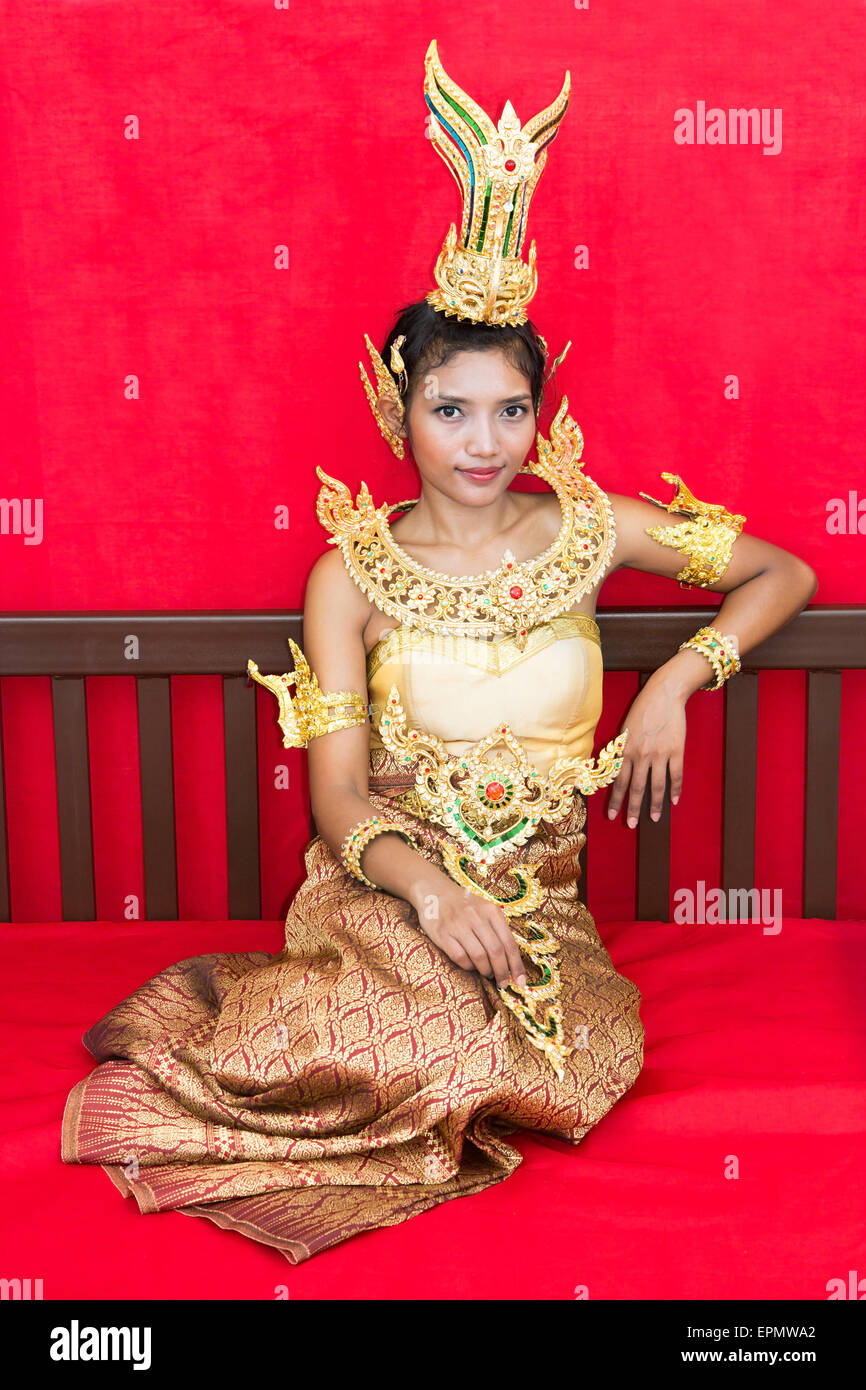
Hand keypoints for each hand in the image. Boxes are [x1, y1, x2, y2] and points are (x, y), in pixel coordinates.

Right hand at [412, 876, 526, 988]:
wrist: (434, 891)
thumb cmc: (464, 905)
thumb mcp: (485, 909)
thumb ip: (498, 929)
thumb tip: (511, 961)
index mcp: (491, 911)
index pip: (509, 943)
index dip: (516, 965)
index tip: (520, 981)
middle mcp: (476, 917)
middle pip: (496, 951)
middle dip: (502, 972)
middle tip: (503, 983)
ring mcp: (458, 925)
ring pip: (479, 957)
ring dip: (486, 971)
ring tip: (487, 973)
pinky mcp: (442, 934)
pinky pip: (460, 957)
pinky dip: (468, 966)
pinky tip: (470, 966)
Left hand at [607, 678, 685, 826]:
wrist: (664, 694)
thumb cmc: (642, 708)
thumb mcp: (624, 728)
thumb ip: (620, 749)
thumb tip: (613, 767)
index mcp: (626, 749)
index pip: (618, 781)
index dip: (616, 800)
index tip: (613, 815)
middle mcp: (641, 754)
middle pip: (636, 788)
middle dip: (633, 808)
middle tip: (632, 824)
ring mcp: (660, 754)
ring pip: (656, 785)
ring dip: (656, 804)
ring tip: (655, 819)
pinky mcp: (676, 751)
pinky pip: (676, 775)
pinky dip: (675, 789)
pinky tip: (674, 801)